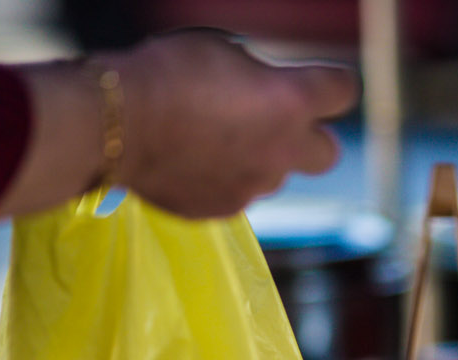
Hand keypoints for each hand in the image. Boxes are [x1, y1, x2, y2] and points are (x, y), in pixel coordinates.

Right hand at [110, 32, 357, 217]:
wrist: (114, 124)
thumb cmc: (166, 73)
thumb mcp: (223, 52)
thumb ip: (259, 76)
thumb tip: (263, 87)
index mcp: (291, 102)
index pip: (343, 90)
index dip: (330, 85)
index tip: (314, 83)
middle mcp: (283, 150)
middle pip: (328, 154)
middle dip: (308, 139)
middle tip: (276, 125)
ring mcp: (255, 186)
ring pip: (274, 175)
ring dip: (257, 159)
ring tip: (213, 140)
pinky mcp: (224, 209)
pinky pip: (235, 193)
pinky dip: (222, 180)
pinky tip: (190, 161)